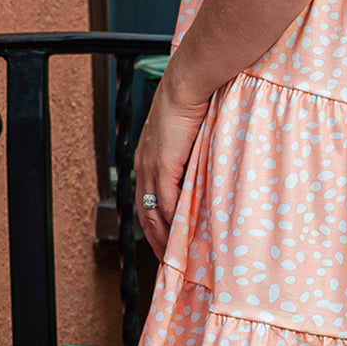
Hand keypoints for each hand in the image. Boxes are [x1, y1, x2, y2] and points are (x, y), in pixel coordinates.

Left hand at [134, 78, 210, 257]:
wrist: (186, 84)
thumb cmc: (192, 101)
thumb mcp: (187, 134)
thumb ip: (189, 155)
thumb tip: (203, 171)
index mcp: (146, 158)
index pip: (146, 201)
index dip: (154, 224)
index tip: (165, 241)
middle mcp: (143, 167)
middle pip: (145, 215)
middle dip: (156, 241)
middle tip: (169, 261)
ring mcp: (151, 169)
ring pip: (153, 215)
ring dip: (164, 239)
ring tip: (176, 258)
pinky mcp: (163, 168)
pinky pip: (166, 205)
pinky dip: (173, 225)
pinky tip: (182, 239)